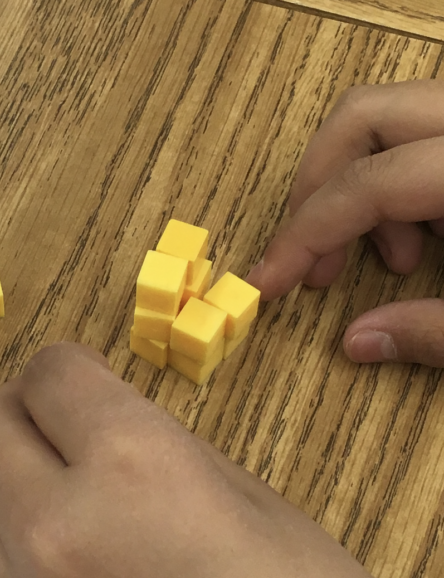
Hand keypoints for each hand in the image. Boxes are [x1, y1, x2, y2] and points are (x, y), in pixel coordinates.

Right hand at [247, 80, 443, 365]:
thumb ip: (437, 331)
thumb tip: (363, 342)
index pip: (364, 185)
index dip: (303, 237)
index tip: (269, 282)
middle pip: (361, 117)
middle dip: (316, 189)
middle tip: (316, 259)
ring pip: (391, 117)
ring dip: (364, 186)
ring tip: (389, 257)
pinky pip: (426, 132)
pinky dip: (406, 179)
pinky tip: (427, 236)